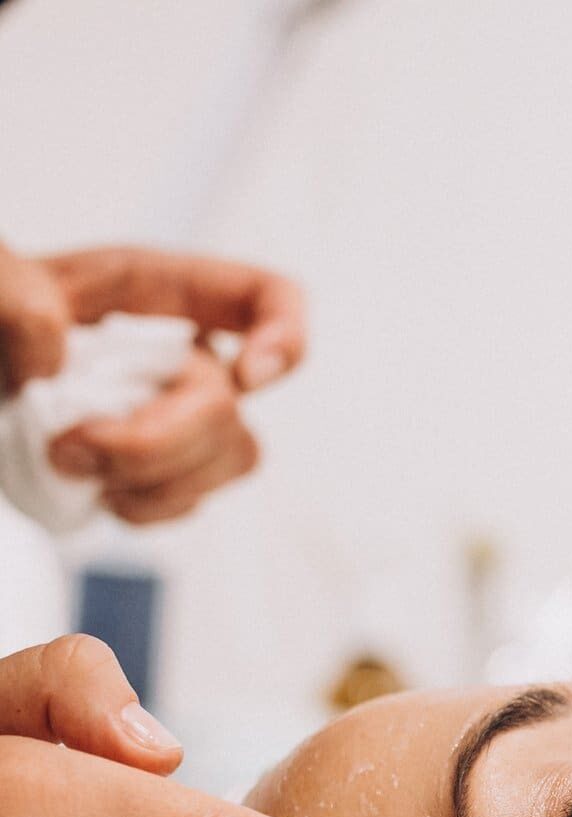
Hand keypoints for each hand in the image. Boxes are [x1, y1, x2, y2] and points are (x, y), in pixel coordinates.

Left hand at [0, 242, 305, 522]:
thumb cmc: (0, 322)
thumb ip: (14, 297)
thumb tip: (50, 360)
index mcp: (158, 292)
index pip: (265, 298)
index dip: (283, 336)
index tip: (244, 377)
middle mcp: (184, 355)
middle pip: (229, 406)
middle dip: (156, 440)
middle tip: (73, 446)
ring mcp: (181, 417)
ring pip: (229, 460)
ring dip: (154, 479)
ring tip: (76, 468)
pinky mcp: (165, 470)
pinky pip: (191, 500)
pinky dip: (145, 506)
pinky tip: (98, 492)